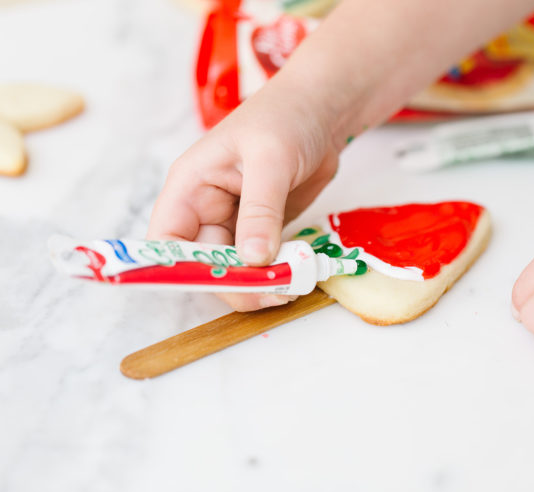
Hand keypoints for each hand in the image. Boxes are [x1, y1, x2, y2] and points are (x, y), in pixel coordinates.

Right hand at [147, 82, 339, 310]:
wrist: (322, 111)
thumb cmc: (287, 118)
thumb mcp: (271, 160)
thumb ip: (261, 210)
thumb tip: (253, 259)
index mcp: (191, 187)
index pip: (167, 242)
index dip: (184, 271)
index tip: (221, 285)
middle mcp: (205, 209)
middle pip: (203, 265)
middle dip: (235, 283)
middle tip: (273, 293)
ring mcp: (234, 222)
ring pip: (234, 269)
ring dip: (260, 283)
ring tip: (292, 285)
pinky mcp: (261, 230)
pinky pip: (260, 263)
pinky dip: (277, 273)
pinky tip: (298, 276)